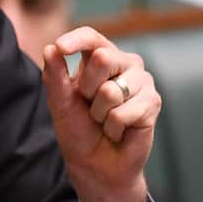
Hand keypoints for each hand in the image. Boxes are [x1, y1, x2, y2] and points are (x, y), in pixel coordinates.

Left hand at [42, 27, 160, 201]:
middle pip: (103, 58)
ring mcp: (142, 81)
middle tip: (90, 106)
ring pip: (111, 90)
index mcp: (99, 57)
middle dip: (87, 89)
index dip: (77, 39)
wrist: (96, 164)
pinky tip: (118, 131)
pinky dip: (113, 128)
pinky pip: (123, 113)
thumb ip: (54, 76)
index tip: (61, 47)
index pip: (91, 37)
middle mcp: (124, 63)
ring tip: (105, 120)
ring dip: (100, 113)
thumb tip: (50, 48)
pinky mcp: (153, 102)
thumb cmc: (78, 130)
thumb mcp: (60, 103)